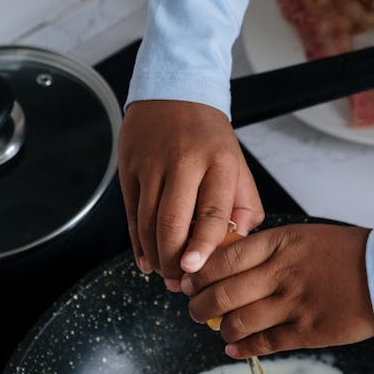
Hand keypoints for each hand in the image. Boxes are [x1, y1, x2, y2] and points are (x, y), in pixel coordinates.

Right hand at [118, 100, 263, 288]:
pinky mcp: (129, 169)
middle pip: (171, 221)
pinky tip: (147, 261)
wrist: (173, 92)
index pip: (210, 210)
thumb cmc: (208, 136)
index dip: (202, 244)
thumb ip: (244, 204)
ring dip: (155, 256)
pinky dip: (138, 243)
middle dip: (173, 259)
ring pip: (147, 222)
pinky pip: (132, 215)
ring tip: (167, 275)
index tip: (195, 268)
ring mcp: (151, 165)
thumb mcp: (237, 163)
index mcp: (217, 161)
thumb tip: (237, 240)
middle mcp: (183, 161)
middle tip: (181, 281)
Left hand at [180, 223, 373, 357]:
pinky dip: (242, 347)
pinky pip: (264, 343)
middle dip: (199, 305)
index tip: (188, 281)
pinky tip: (234, 347)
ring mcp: (293, 304)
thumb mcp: (303, 237)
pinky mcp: (307, 332)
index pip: (222, 260)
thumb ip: (268, 250)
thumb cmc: (348, 253)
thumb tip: (230, 266)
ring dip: (221, 328)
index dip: (198, 275)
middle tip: (195, 309)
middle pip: (222, 294)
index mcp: (279, 244)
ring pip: (238, 322)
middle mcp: (281, 273)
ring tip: (219, 328)